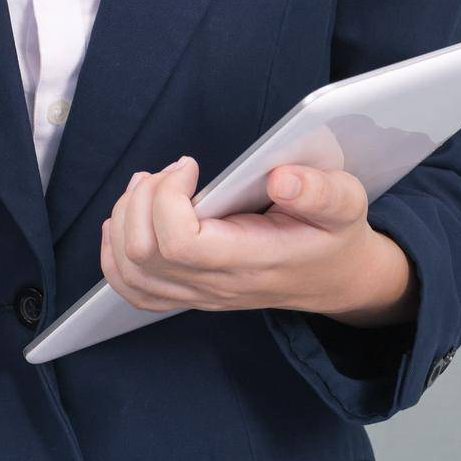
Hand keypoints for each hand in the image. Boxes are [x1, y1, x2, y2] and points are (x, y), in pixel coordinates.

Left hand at [99, 157, 382, 316]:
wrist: (333, 277)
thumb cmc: (334, 234)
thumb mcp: (346, 203)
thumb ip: (321, 191)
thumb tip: (282, 179)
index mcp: (252, 261)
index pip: (181, 245)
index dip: (168, 198)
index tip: (189, 165)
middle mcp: (218, 285)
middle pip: (144, 253)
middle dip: (142, 198)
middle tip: (172, 171)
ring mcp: (199, 295)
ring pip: (130, 271)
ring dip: (124, 217)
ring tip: (149, 185)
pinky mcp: (187, 293)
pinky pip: (132, 288)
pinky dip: (114, 252)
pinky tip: (127, 219)